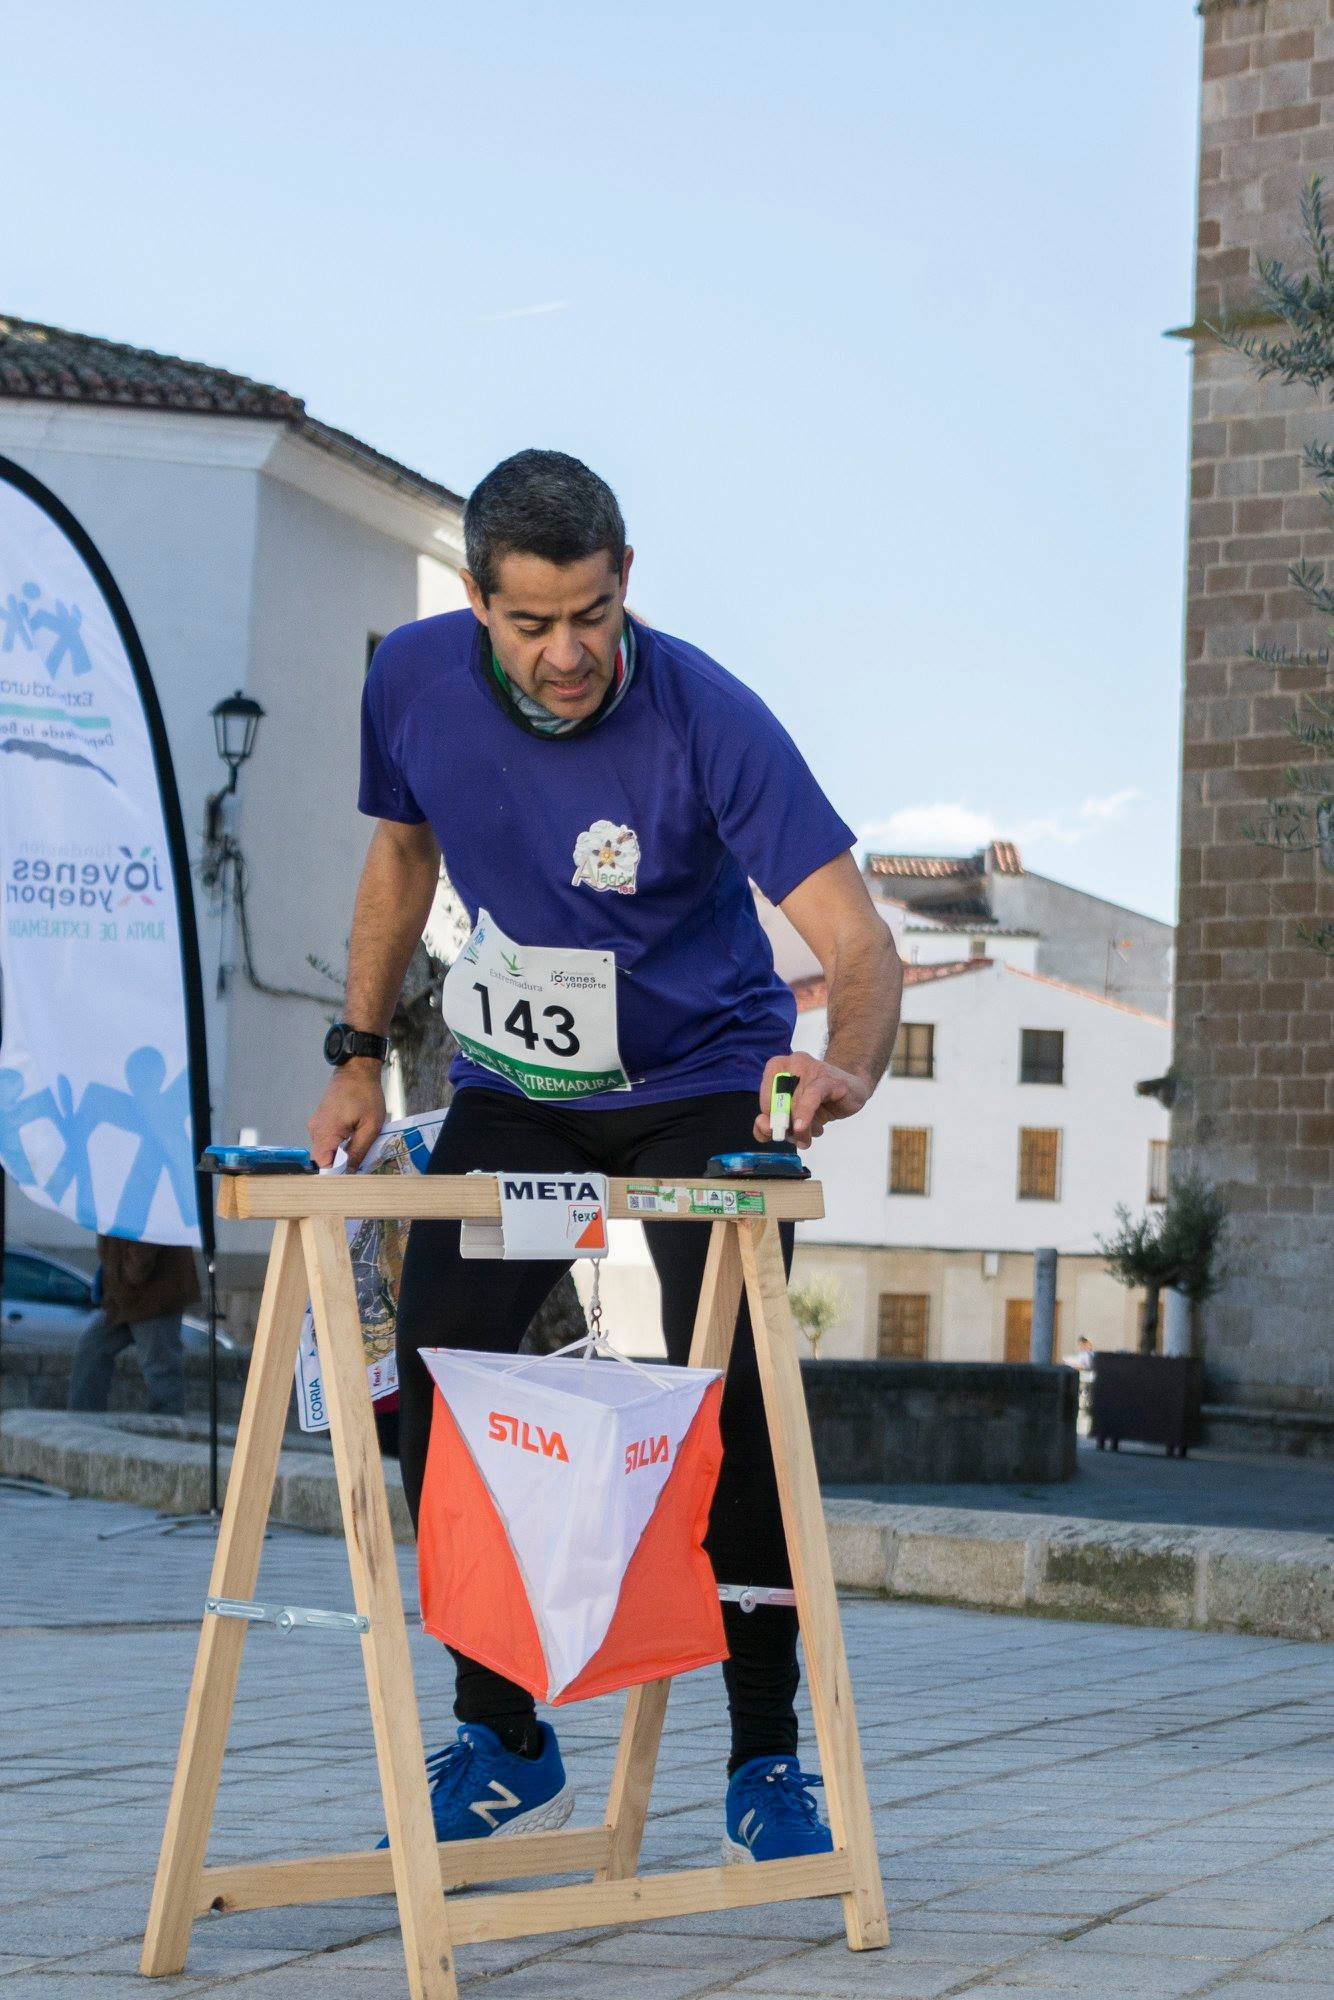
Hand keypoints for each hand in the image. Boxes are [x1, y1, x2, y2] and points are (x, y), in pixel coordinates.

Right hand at [307, 1061, 385, 1170]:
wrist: (357, 1070)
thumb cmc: (366, 1095)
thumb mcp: (370, 1127)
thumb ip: (359, 1151)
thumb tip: (351, 1172)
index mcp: (326, 1132)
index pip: (323, 1165)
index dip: (337, 1174)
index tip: (352, 1177)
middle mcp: (315, 1130)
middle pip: (322, 1159)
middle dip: (339, 1164)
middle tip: (359, 1164)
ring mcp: (315, 1124)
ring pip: (324, 1150)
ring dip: (339, 1153)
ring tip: (358, 1149)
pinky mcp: (319, 1120)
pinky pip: (325, 1139)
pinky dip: (337, 1144)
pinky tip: (352, 1139)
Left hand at [754, 1051, 870, 1148]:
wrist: (851, 1091)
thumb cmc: (819, 1102)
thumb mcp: (793, 1115)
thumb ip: (774, 1122)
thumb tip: (765, 1129)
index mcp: (777, 1068)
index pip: (765, 1096)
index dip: (768, 1117)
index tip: (776, 1131)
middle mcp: (792, 1063)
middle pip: (781, 1101)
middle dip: (786, 1125)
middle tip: (796, 1138)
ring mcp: (811, 1068)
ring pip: (795, 1102)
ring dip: (799, 1127)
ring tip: (807, 1137)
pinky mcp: (829, 1079)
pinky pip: (812, 1096)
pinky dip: (805, 1113)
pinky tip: (802, 1127)